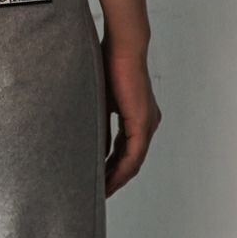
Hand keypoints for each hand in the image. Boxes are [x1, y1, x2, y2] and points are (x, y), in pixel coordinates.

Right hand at [101, 44, 161, 196]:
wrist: (122, 47)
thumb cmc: (109, 63)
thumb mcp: (102, 98)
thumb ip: (100, 119)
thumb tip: (89, 140)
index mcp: (137, 116)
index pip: (125, 148)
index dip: (111, 165)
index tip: (97, 176)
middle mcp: (147, 123)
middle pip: (130, 160)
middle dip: (113, 177)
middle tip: (98, 191)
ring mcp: (147, 124)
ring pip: (133, 162)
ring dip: (117, 177)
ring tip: (101, 190)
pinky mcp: (143, 124)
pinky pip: (133, 156)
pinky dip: (121, 169)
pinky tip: (109, 179)